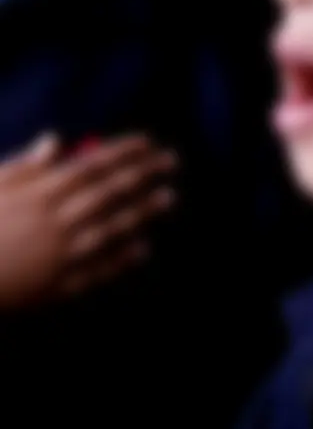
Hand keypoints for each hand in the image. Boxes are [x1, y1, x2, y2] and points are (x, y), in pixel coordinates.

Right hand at [0, 134, 176, 310]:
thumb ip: (25, 165)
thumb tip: (56, 140)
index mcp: (37, 195)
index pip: (92, 167)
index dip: (123, 153)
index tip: (148, 143)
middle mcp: (55, 224)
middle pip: (110, 194)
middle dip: (144, 175)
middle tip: (171, 162)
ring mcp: (60, 257)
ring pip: (112, 230)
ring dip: (143, 213)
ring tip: (168, 198)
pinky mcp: (58, 288)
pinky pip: (99, 271)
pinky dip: (122, 259)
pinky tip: (142, 248)